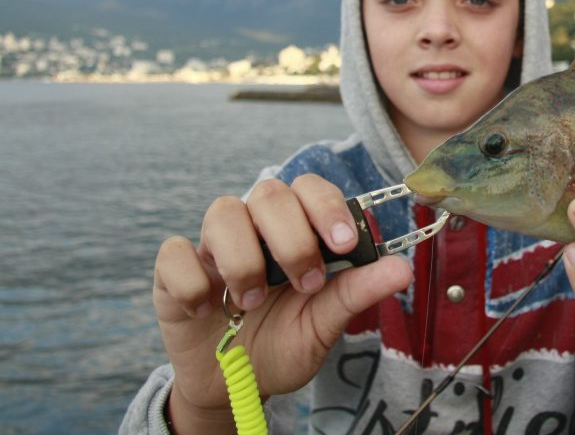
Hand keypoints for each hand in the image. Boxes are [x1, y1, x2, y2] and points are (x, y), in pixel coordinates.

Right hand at [152, 174, 412, 434]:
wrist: (235, 386)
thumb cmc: (284, 343)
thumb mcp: (325, 323)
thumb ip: (357, 292)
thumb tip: (401, 268)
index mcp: (296, 228)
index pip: (310, 189)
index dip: (326, 208)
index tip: (342, 245)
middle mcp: (254, 227)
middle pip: (269, 193)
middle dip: (292, 237)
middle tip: (306, 283)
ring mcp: (212, 245)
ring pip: (222, 212)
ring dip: (243, 258)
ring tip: (254, 301)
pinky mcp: (173, 271)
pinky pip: (174, 253)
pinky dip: (193, 282)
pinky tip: (208, 309)